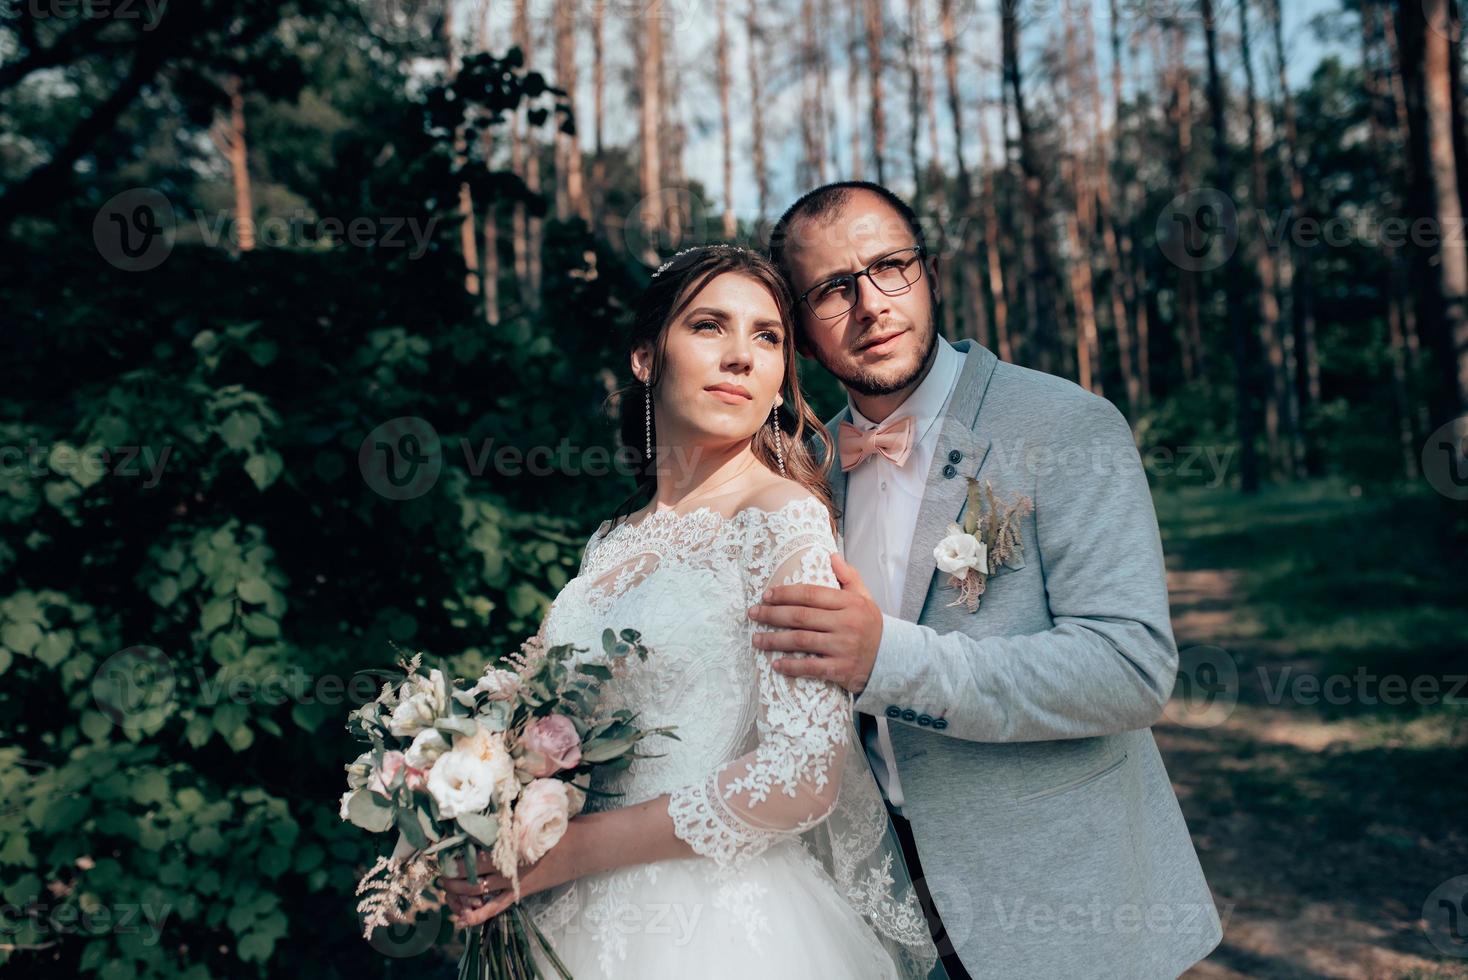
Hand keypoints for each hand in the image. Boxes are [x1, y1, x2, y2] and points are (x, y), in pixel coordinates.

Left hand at [437, 820, 585, 927]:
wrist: (580, 848)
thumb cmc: (555, 825)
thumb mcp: (531, 812)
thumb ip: (509, 811)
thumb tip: (488, 797)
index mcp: (508, 841)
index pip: (473, 846)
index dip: (454, 849)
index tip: (439, 847)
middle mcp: (507, 862)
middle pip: (470, 869)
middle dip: (450, 871)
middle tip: (438, 868)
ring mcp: (513, 880)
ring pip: (477, 889)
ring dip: (457, 890)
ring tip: (445, 886)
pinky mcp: (520, 892)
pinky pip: (496, 907)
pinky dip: (479, 915)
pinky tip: (463, 919)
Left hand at [747, 552, 881, 693]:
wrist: (892, 659)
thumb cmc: (871, 626)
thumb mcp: (864, 598)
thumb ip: (848, 576)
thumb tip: (831, 555)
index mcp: (849, 603)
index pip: (811, 594)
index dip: (786, 593)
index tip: (766, 595)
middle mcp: (846, 623)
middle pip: (801, 616)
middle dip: (772, 615)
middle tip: (752, 614)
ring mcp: (843, 647)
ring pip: (801, 641)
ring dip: (775, 640)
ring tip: (757, 639)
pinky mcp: (840, 669)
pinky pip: (811, 668)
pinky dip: (792, 666)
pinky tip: (776, 664)